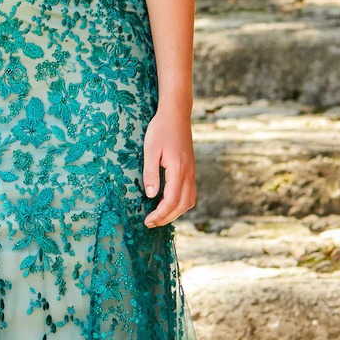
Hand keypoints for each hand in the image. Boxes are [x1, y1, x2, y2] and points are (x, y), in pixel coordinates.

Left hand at [140, 109, 195, 227]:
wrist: (176, 115)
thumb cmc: (160, 130)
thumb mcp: (150, 149)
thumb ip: (151, 173)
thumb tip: (151, 195)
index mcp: (178, 170)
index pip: (171, 200)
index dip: (160, 214)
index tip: (147, 221)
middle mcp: (188, 174)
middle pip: (182, 205)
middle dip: (167, 218)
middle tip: (150, 223)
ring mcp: (192, 172)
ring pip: (189, 201)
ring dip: (175, 213)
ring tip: (159, 217)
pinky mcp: (191, 170)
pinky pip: (190, 193)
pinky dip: (181, 204)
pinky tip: (169, 204)